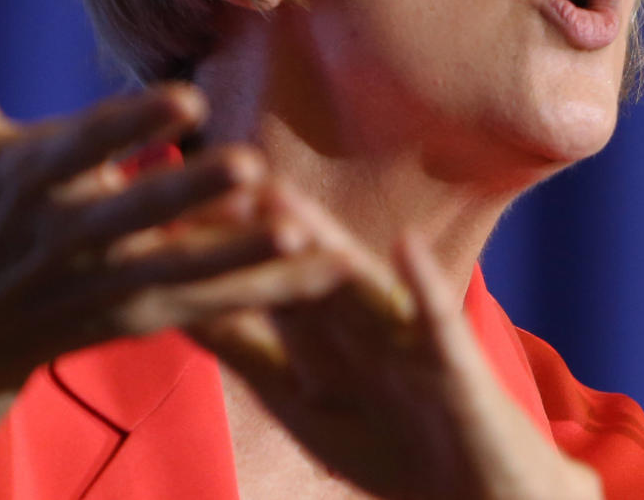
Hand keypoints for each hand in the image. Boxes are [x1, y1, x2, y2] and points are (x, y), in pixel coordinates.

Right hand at [0, 0, 346, 400]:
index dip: (130, 125)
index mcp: (27, 178)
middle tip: (252, 167)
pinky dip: (263, 295)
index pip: (82, 147)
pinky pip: (206, 310)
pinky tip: (322, 272)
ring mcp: (104, 287)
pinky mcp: (136, 321)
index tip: (186, 97)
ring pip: (178, 273)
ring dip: (239, 255)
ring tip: (299, 230)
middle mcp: (67, 238)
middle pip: (135, 215)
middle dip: (190, 195)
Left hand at [194, 187, 601, 499]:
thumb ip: (248, 352)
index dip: (216, 244)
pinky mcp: (456, 361)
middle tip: (206, 175)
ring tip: (280, 194)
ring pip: (358, 279)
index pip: (262, 273)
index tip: (162, 206)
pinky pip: (439, 319)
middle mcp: (359, 313)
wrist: (481, 494)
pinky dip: (425, 284)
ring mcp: (407, 332)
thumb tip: (176, 306)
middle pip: (301, 261)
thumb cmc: (389, 444)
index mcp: (321, 323)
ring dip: (323, 238)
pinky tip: (408, 247)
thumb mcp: (303, 402)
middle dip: (253, 224)